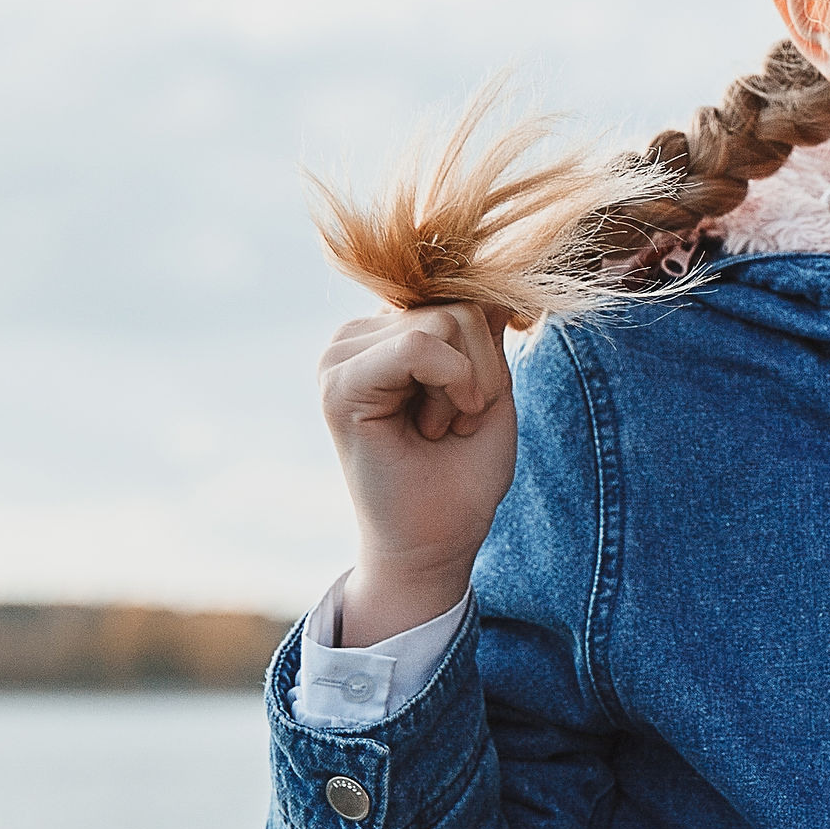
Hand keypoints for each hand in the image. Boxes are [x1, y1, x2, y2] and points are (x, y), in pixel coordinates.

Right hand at [317, 303, 516, 642]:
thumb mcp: (490, 389)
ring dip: (468, 387)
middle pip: (459, 306)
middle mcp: (359, 336)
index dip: (491, 353)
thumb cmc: (462, 477)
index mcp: (389, 334)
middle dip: (482, 373)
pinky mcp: (338, 382)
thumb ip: (485, 333)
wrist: (434, 545)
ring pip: (446, 321)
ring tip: (437, 429)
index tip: (473, 407)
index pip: (463, 296)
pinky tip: (431, 427)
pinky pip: (416, 346)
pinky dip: (451, 388)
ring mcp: (342, 354)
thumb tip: (490, 283)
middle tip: (453, 425)